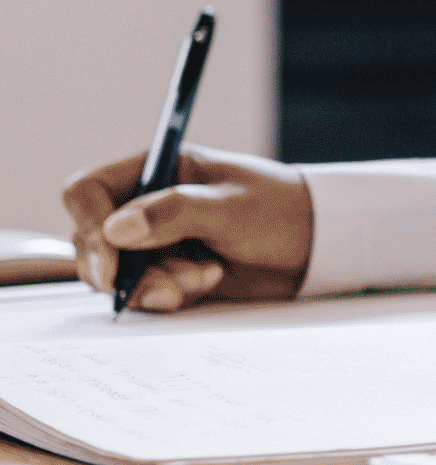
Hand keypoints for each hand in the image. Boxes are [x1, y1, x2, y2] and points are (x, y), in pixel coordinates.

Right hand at [62, 145, 314, 311]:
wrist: (319, 246)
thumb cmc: (282, 211)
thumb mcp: (232, 208)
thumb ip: (175, 214)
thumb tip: (115, 229)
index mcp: (159, 168)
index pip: (88, 191)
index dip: (89, 226)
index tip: (111, 265)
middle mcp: (148, 203)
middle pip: (92, 239)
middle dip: (125, 269)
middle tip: (172, 284)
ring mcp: (155, 240)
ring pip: (115, 272)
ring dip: (151, 284)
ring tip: (205, 277)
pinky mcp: (167, 271)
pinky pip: (140, 291)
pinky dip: (163, 295)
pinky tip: (206, 283)